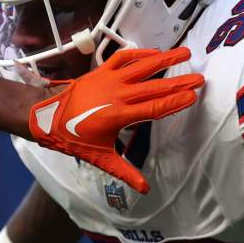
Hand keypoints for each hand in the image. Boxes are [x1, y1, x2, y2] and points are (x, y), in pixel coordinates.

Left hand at [28, 47, 201, 193]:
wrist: (43, 117)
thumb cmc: (72, 138)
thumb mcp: (98, 157)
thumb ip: (124, 171)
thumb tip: (145, 189)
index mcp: (117, 116)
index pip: (153, 108)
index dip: (174, 102)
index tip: (192, 97)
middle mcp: (115, 95)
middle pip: (153, 87)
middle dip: (178, 82)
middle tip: (200, 79)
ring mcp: (107, 80)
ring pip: (141, 66)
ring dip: (164, 59)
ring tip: (186, 53)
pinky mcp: (99, 72)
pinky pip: (122, 58)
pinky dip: (139, 53)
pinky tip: (155, 52)